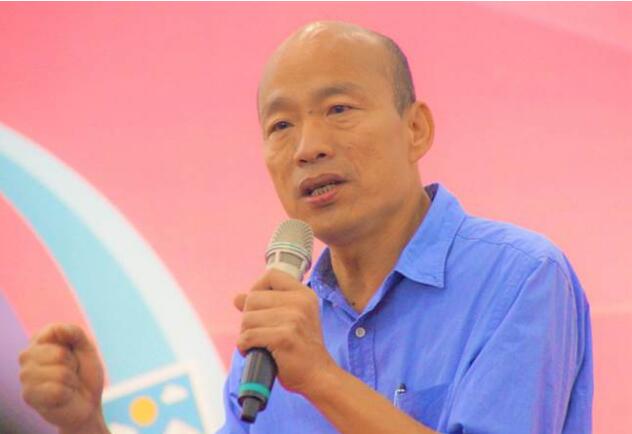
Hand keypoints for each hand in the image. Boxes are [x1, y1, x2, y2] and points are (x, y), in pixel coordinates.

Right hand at [18, 323, 107, 433]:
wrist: (87, 402)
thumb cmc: (84, 373)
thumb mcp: (86, 347)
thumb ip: (74, 332)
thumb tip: (58, 329)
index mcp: (39, 340)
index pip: (55, 330)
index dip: (73, 343)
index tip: (74, 352)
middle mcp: (26, 356)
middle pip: (59, 354)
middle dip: (73, 363)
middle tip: (71, 371)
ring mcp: (25, 376)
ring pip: (60, 373)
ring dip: (71, 380)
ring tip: (67, 384)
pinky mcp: (28, 396)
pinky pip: (57, 390)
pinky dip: (68, 393)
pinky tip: (63, 396)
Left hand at [234, 268, 335, 394]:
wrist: (317, 375)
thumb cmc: (301, 348)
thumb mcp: (290, 319)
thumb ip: (265, 305)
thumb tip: (237, 298)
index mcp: (304, 294)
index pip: (271, 275)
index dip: (257, 289)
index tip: (259, 308)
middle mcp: (300, 302)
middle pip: (253, 298)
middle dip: (249, 318)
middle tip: (260, 333)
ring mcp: (293, 319)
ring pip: (247, 319)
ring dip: (246, 335)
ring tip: (260, 344)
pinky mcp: (283, 337)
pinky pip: (248, 336)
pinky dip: (245, 347)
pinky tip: (255, 352)